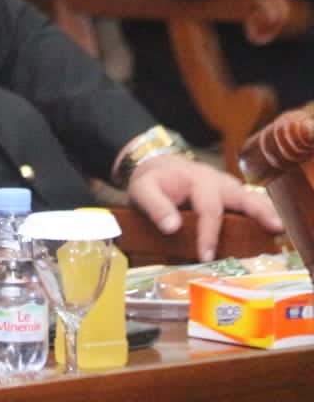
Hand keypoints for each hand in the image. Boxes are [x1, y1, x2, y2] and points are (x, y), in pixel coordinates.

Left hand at [127, 154, 284, 261]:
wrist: (159, 166)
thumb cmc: (153, 181)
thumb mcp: (143, 189)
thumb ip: (154, 206)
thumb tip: (172, 227)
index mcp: (197, 181)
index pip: (208, 209)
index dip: (208, 234)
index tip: (206, 256)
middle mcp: (218, 182)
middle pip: (242, 196)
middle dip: (258, 211)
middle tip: (275, 227)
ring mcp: (229, 189)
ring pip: (252, 199)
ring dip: (267, 213)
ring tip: (279, 230)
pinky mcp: (234, 197)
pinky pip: (251, 205)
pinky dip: (263, 215)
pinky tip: (273, 231)